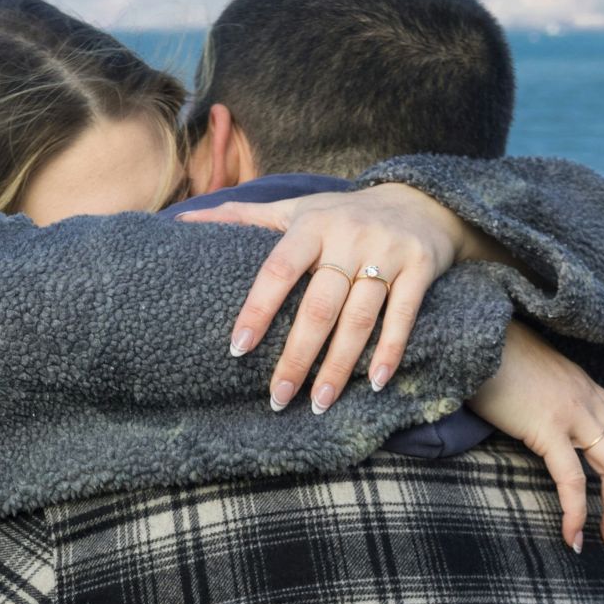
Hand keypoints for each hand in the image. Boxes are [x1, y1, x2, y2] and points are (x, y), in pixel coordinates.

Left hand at [176, 183, 493, 412]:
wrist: (422, 200)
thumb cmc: (343, 214)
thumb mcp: (296, 209)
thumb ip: (243, 217)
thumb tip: (181, 223)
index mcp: (311, 224)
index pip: (278, 270)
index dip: (257, 310)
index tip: (237, 350)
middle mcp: (349, 237)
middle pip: (319, 306)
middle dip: (297, 355)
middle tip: (278, 398)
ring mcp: (387, 254)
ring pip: (360, 317)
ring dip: (339, 365)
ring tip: (320, 402)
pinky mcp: (421, 269)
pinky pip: (403, 316)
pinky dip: (391, 352)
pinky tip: (376, 384)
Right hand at [469, 322, 603, 551]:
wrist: (474, 329)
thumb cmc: (489, 352)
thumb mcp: (528, 374)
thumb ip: (542, 395)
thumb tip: (533, 417)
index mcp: (585, 386)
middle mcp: (588, 398)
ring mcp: (571, 411)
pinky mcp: (546, 425)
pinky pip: (572, 477)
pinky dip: (577, 511)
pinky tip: (572, 537)